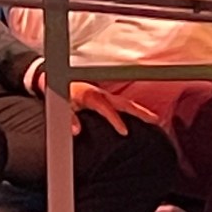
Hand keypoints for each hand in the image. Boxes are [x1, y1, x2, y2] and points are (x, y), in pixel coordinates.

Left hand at [36, 75, 159, 135]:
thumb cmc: (61, 93)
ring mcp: (105, 95)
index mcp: (91, 96)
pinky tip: (140, 118)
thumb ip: (68, 119)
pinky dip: (133, 110)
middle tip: (155, 120)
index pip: (107, 109)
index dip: (116, 120)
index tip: (125, 131)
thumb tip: (76, 131)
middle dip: (140, 112)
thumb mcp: (61, 106)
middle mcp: (101, 94)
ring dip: (140, 111)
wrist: (56, 80)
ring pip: (126, 103)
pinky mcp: (105, 98)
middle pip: (124, 103)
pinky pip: (122, 104)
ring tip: (155, 120)